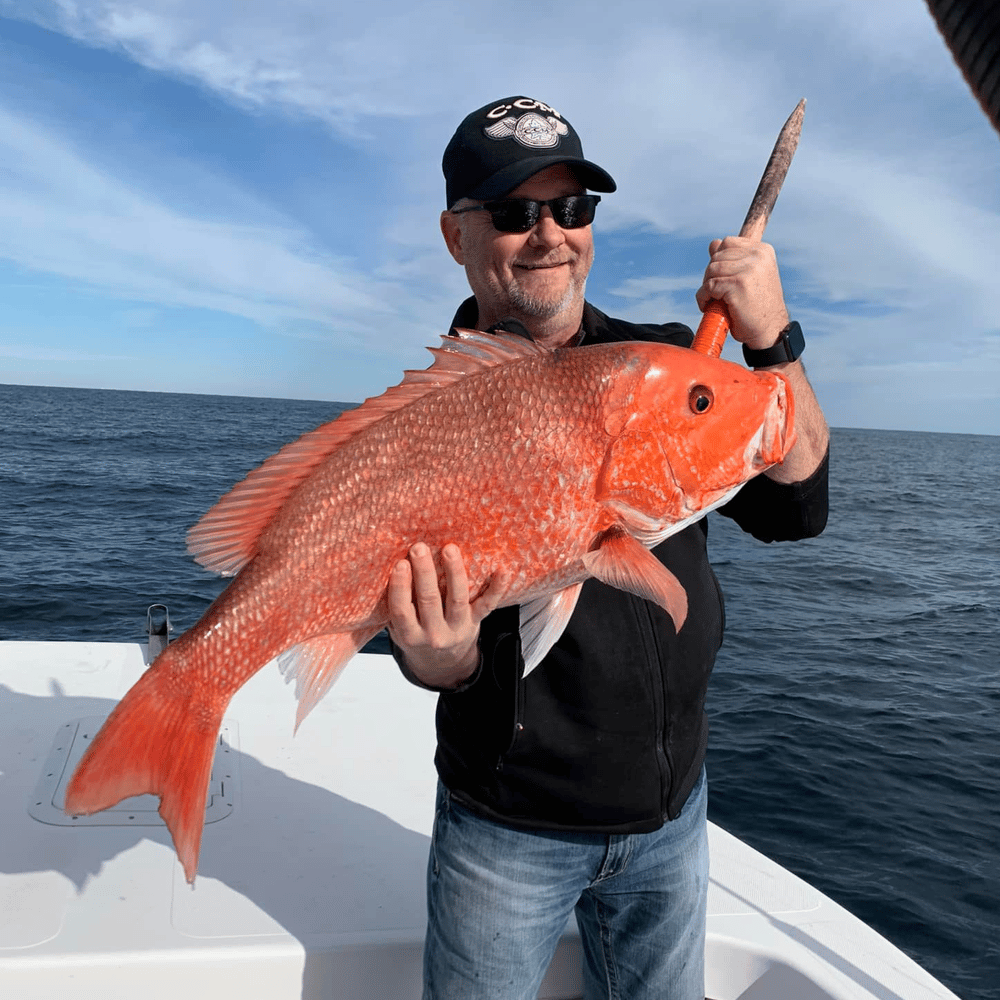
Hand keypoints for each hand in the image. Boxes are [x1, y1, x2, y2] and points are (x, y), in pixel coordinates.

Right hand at [387, 542, 506, 688]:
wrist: (443, 663)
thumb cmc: (416, 634)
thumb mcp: (399, 629)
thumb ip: (394, 606)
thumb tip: (385, 566)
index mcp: (411, 636)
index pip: (403, 611)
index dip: (401, 588)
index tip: (400, 564)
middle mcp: (434, 634)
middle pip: (429, 601)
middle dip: (424, 573)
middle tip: (419, 548)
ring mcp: (457, 628)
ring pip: (457, 599)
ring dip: (453, 572)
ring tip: (449, 549)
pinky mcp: (476, 622)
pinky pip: (487, 605)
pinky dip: (496, 588)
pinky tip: (501, 570)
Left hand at [695, 237, 788, 349]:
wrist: (770, 330)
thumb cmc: (757, 306)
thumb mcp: (748, 277)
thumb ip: (732, 259)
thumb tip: (713, 243)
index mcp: (762, 251)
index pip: (727, 243)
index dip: (718, 261)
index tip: (723, 279)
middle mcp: (758, 256)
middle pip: (716, 257)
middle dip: (711, 276)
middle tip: (717, 293)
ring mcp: (748, 269)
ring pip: (711, 270)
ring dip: (707, 288)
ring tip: (714, 300)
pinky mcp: (737, 285)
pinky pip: (708, 286)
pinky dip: (703, 298)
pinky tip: (709, 306)